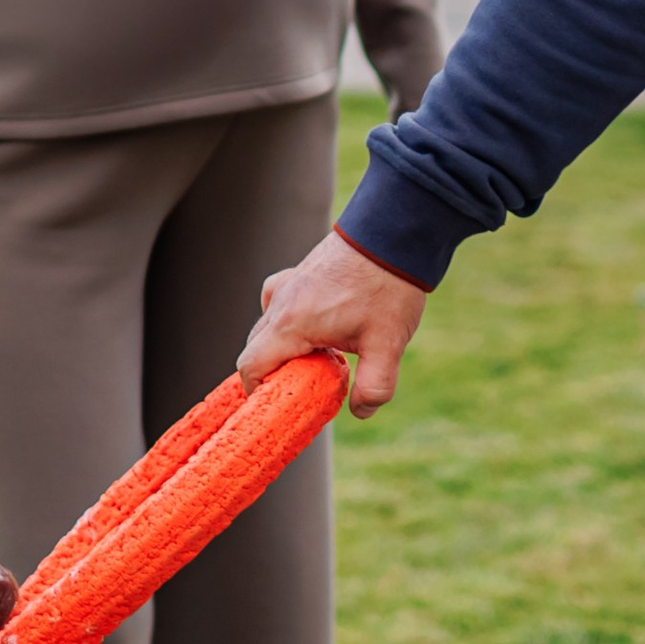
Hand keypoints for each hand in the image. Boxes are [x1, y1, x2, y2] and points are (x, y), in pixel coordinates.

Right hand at [239, 227, 426, 414]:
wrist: (394, 232)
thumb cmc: (388, 287)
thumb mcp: (387, 345)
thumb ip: (375, 386)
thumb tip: (361, 411)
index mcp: (292, 324)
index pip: (250, 366)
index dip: (256, 391)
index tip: (279, 406)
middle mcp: (281, 303)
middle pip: (256, 349)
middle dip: (274, 373)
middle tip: (307, 388)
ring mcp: (287, 284)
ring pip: (267, 327)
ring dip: (282, 348)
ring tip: (320, 358)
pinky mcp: (299, 273)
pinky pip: (277, 304)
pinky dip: (287, 322)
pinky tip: (316, 327)